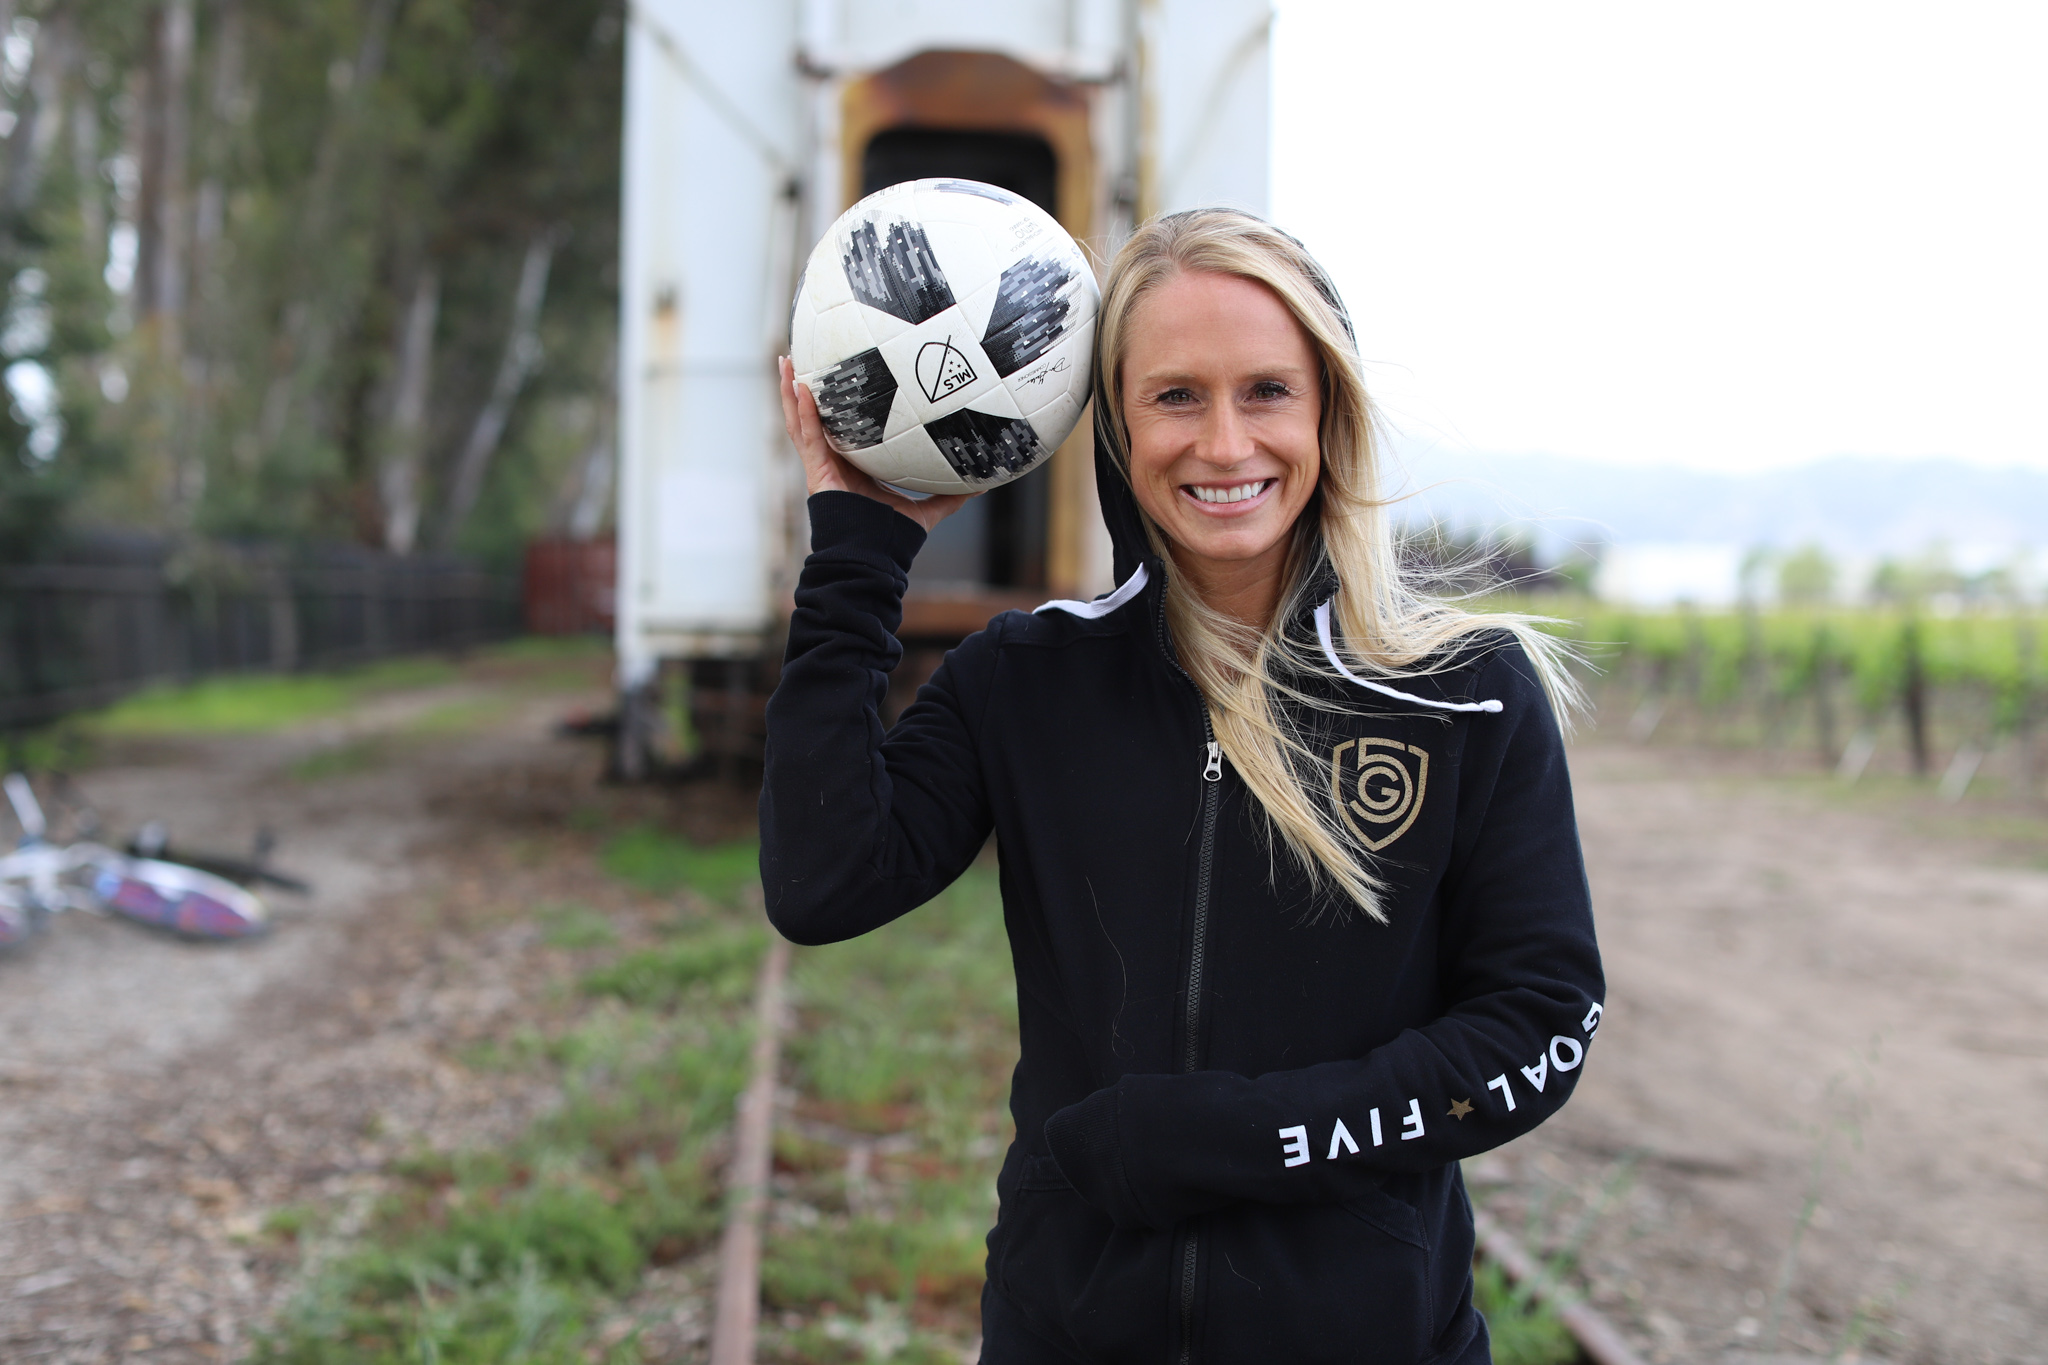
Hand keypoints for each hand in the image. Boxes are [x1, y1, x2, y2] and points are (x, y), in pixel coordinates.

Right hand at [779, 357, 973, 533]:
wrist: (873, 556)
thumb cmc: (892, 538)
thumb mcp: (926, 510)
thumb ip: (949, 496)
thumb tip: (981, 485)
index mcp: (855, 466)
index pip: (844, 428)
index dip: (839, 406)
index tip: (841, 378)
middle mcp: (835, 462)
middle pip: (816, 418)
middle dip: (806, 390)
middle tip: (803, 357)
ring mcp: (822, 466)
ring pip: (801, 422)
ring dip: (791, 392)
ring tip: (786, 361)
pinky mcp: (816, 472)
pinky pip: (807, 436)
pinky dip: (801, 411)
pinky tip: (799, 386)